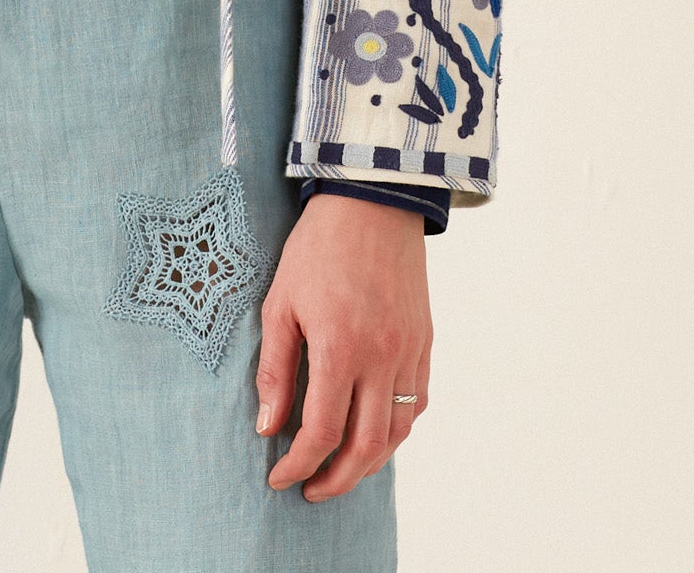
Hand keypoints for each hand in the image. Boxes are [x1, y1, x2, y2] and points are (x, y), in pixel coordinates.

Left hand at [254, 191, 431, 500]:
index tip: (279, 478)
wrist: (371, 202)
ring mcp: (409, 352)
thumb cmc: (316, 248)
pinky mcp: (424, 342)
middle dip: (335, 480)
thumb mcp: (280, 302)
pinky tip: (373, 433)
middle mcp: (381, 358)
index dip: (298, 465)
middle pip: (365, 448)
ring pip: (397, 433)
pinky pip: (416, 403)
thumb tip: (268, 428)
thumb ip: (275, 369)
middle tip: (309, 490)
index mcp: (340, 348)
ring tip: (339, 471)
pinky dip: (396, 430)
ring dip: (368, 464)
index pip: (322, 433)